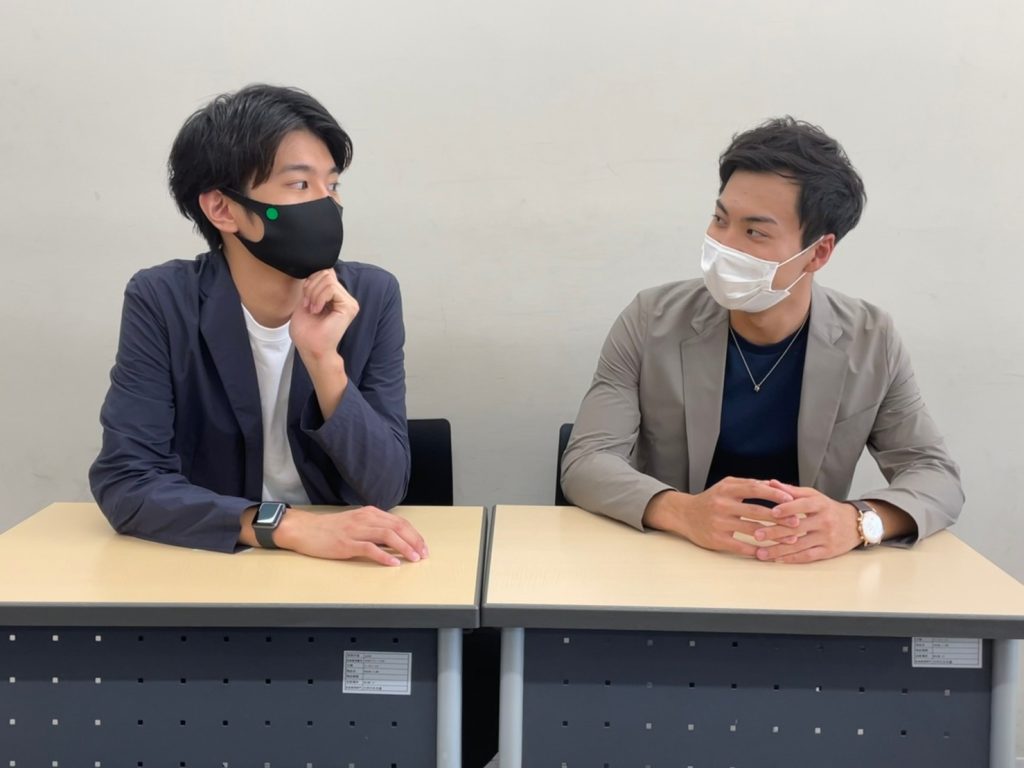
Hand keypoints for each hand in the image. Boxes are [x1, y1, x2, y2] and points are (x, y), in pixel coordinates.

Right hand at [274, 506, 428, 565]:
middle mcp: (365, 519)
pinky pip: (369, 548)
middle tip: (423, 554)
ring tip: (414, 558)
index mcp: (369, 513)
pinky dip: (384, 555)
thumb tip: (394, 540)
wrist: (304, 529)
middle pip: (397, 527)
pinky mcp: (346, 543)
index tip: (423, 546)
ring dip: (404, 547)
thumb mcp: (355, 523)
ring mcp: (355, 530)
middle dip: (414, 541)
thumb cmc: (329, 529)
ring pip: (387, 536)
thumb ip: (373, 527)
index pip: (399, 522)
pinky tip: (393, 562)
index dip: (414, 534)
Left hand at [290, 269, 358, 362]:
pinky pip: (331, 288)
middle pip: (326, 273)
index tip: (305, 300)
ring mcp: (349, 302)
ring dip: (313, 294)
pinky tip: (317, 310)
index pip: (325, 273)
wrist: (311, 349)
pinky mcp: (349, 306)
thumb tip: (318, 270)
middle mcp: (345, 298)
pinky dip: (319, 297)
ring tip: (312, 309)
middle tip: (308, 305)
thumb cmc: (307, 333)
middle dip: (311, 287)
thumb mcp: (305, 301)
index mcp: (336, 297)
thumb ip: (313, 286)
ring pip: (328, 279)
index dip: (311, 281)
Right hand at [643, 477, 796, 556]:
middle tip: (797, 522)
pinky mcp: (716, 539)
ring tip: (789, 539)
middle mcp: (722, 505)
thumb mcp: (726, 486)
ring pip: (752, 530)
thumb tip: (774, 484)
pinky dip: (756, 550)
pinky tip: (769, 551)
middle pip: (756, 512)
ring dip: (773, 536)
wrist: (684, 514)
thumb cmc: (710, 499)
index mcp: (727, 489)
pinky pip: (741, 546)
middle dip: (779, 518)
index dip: (774, 494)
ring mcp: (719, 523)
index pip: (755, 489)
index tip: (791, 499)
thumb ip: (748, 484)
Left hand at [752, 480, 860, 562]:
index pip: (803, 505)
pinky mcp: (828, 551)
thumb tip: (770, 483)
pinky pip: (808, 556)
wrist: (855, 524)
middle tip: (757, 535)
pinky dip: (791, 559)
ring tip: (761, 553)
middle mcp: (824, 521)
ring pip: (800, 545)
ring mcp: (827, 537)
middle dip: (775, 532)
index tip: (771, 512)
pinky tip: (777, 560)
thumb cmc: (827, 508)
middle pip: (798, 527)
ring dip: (778, 550)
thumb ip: (791, 491)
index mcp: (820, 504)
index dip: (788, 509)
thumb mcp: (813, 496)